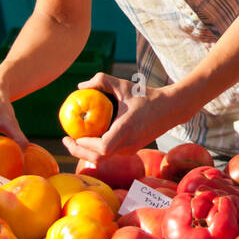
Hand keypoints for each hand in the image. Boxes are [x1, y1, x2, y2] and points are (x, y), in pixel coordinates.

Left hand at [62, 71, 189, 164]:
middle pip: (98, 157)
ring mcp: (131, 149)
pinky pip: (110, 153)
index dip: (84, 145)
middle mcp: (128, 144)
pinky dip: (97, 148)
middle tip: (66, 140)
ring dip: (87, 151)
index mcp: (126, 130)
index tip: (72, 135)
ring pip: (103, 157)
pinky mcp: (132, 149)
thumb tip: (80, 86)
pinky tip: (90, 137)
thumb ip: (102, 81)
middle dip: (79, 151)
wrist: (172, 108)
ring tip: (75, 138)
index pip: (102, 148)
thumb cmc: (147, 95)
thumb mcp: (124, 85)